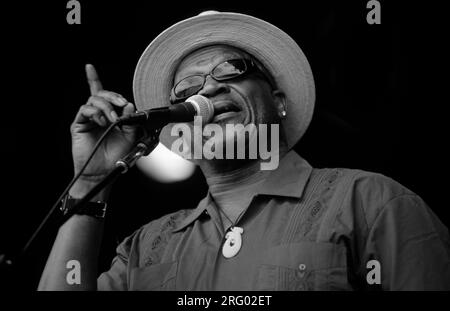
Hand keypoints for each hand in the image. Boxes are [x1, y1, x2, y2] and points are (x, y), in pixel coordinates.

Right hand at [70, 64, 137, 180]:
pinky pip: (85, 110)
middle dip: (113, 96)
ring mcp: (87, 119)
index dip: (93, 78)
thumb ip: (130, 119)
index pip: (102, 94)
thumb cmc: (116, 155)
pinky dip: (95, 112)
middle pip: (100, 94)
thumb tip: (130, 104)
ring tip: (112, 119)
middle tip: (122, 104)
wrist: (103, 171)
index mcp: (108, 115)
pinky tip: (102, 122)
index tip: (88, 67)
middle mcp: (97, 114)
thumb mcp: (130, 136)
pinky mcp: (78, 125)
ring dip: (106, 106)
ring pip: (93, 100)